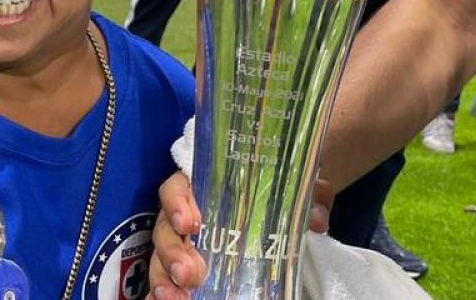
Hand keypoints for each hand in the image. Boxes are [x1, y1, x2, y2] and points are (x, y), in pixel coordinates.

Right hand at [146, 173, 334, 298]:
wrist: (282, 210)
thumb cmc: (279, 192)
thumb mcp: (297, 189)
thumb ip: (309, 196)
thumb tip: (315, 220)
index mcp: (201, 188)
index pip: (176, 188)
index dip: (176, 203)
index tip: (190, 222)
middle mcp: (184, 215)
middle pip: (164, 229)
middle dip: (172, 252)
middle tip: (188, 273)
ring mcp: (183, 244)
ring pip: (160, 258)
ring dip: (164, 278)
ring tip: (175, 298)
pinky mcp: (185, 268)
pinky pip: (166, 279)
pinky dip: (162, 291)